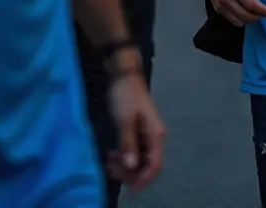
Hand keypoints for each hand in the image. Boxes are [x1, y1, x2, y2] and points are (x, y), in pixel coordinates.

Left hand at [105, 72, 164, 188]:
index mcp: (156, 135)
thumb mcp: (125, 120)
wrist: (123, 77)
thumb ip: (129, 144)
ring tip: (109, 161)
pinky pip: (134, 152)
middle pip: (147, 165)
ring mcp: (146, 135)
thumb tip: (131, 165)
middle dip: (130, 172)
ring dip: (125, 165)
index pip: (155, 165)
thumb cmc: (126, 96)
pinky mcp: (137, 133)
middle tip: (111, 168)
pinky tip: (112, 156)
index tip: (130, 189)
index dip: (144, 179)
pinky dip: (124, 157)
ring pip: (139, 160)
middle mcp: (154, 137)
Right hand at [197, 0, 265, 25]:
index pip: (251, 4)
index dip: (264, 11)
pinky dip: (242, 20)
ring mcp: (220, 6)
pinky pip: (232, 20)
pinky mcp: (217, 9)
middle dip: (260, 17)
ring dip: (251, 20)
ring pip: (239, 21)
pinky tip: (247, 13)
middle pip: (246, 16)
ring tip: (259, 13)